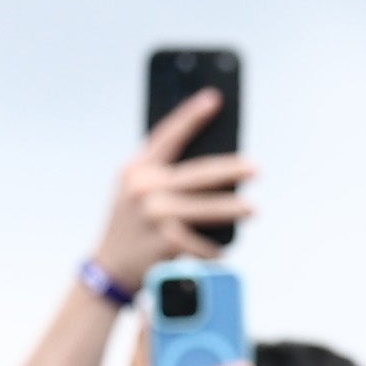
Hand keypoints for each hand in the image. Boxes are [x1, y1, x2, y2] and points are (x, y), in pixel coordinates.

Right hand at [93, 93, 253, 280]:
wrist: (110, 266)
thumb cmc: (131, 222)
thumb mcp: (134, 189)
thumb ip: (161, 172)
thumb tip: (215, 161)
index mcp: (137, 170)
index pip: (168, 136)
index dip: (191, 116)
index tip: (213, 99)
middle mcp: (144, 189)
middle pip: (200, 174)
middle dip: (232, 171)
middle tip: (255, 169)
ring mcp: (155, 215)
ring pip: (208, 209)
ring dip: (234, 210)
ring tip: (252, 210)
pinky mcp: (165, 242)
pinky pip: (202, 242)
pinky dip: (213, 247)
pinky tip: (219, 249)